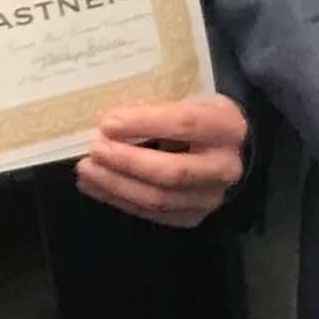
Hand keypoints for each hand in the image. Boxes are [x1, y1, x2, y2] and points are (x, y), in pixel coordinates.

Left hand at [76, 92, 248, 228]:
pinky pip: (153, 214)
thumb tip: (110, 124)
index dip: (144, 124)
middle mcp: (224, 167)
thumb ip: (157, 110)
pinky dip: (120, 200)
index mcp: (226, 127)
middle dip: (126, 161)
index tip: (108, 123)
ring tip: (86, 171)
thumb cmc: (202, 119)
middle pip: (171, 171)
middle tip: (94, 150)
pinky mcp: (194, 217)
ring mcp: (210, 198)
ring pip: (159, 198)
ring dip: (116, 185)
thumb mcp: (190, 100)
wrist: (232, 152)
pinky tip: (96, 187)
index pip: (184, 125)